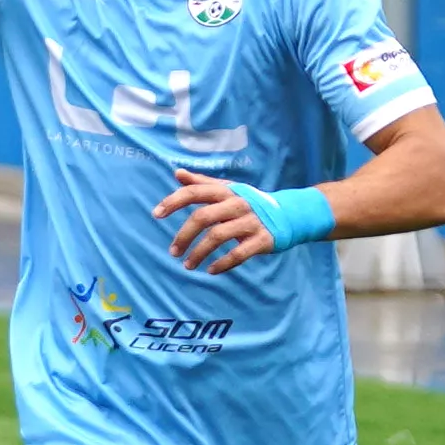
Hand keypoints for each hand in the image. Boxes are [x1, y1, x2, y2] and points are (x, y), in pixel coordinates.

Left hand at [154, 170, 275, 274]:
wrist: (288, 214)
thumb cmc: (249, 202)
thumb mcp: (227, 189)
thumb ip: (202, 183)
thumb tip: (177, 173)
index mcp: (226, 191)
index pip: (194, 192)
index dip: (173, 201)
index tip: (156, 214)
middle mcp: (237, 203)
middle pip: (202, 217)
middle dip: (184, 236)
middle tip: (173, 252)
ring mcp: (250, 221)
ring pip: (217, 237)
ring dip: (198, 253)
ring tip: (187, 266)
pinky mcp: (261, 239)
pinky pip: (238, 254)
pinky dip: (222, 264)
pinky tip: (210, 271)